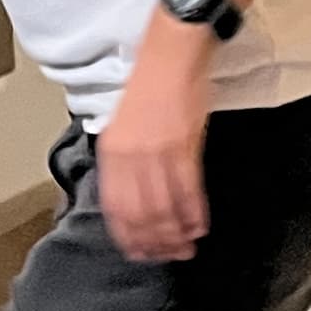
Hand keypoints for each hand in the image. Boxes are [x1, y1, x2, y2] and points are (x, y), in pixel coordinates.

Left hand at [98, 16, 214, 263]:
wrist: (171, 54)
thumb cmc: (148, 84)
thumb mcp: (122, 122)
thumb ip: (123, 159)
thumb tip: (131, 193)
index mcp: (111, 150)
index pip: (115, 207)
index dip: (127, 235)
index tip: (137, 252)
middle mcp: (130, 156)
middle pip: (140, 214)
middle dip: (154, 241)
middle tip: (166, 256)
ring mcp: (158, 153)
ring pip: (165, 208)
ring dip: (176, 233)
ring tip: (185, 247)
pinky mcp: (184, 147)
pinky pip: (189, 192)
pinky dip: (194, 214)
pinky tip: (199, 227)